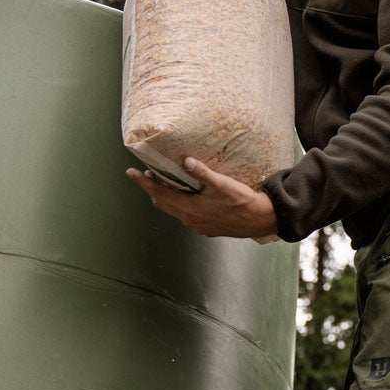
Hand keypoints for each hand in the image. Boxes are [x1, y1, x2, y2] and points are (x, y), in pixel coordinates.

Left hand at [128, 156, 278, 240]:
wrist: (258, 220)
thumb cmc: (241, 201)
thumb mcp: (222, 184)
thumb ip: (202, 173)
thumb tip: (185, 161)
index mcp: (189, 208)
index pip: (159, 193)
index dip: (144, 182)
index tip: (131, 172)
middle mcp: (189, 219)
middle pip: (162, 203)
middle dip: (152, 188)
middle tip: (147, 174)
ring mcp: (197, 226)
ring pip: (173, 210)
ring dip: (165, 196)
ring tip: (164, 182)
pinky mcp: (205, 228)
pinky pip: (184, 215)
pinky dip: (178, 204)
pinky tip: (186, 196)